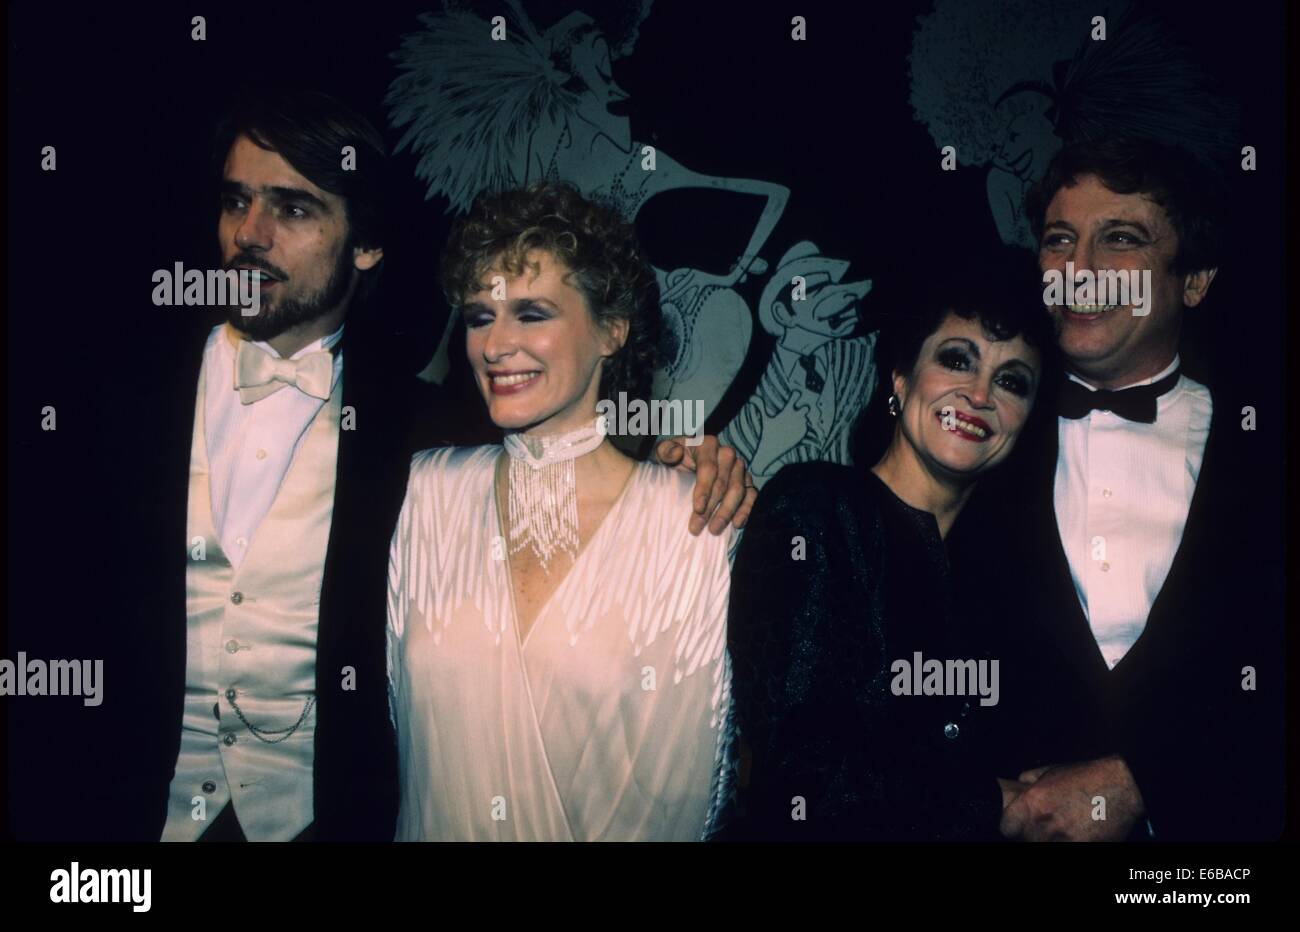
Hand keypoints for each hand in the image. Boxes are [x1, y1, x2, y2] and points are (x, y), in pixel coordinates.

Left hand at [654, 434, 754, 534]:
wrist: (681, 466)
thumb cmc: (671, 461)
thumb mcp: (662, 453)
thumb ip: (666, 451)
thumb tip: (676, 452)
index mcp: (707, 444)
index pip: (709, 468)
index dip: (704, 489)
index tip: (697, 508)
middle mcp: (726, 454)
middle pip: (724, 483)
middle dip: (712, 508)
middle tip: (697, 528)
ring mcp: (738, 468)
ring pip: (739, 490)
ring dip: (727, 512)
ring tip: (714, 530)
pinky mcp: (746, 481)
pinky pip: (751, 495)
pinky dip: (746, 510)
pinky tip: (737, 524)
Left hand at [999, 756, 1144, 841]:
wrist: (1122, 786)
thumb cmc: (1087, 777)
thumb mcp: (1049, 772)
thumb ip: (1027, 782)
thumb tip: (1014, 789)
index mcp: (1032, 802)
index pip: (1006, 828)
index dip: (1013, 826)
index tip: (1018, 825)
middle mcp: (1044, 823)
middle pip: (1026, 840)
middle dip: (1033, 833)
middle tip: (1050, 823)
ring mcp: (1062, 839)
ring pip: (1044, 846)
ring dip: (1051, 839)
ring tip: (1065, 826)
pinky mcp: (1081, 848)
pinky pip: (1066, 850)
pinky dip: (1070, 842)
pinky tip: (1078, 833)